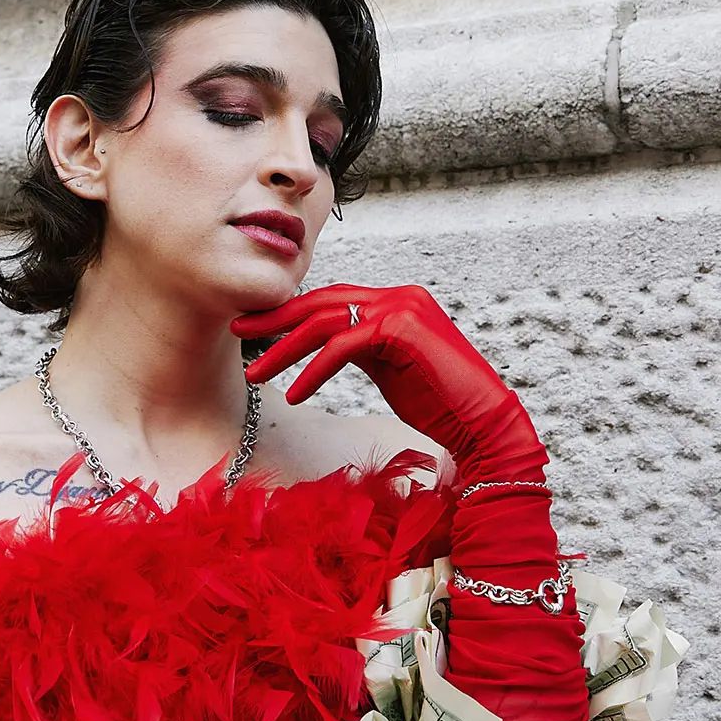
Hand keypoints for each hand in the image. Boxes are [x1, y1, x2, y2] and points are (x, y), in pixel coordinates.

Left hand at [234, 283, 545, 481]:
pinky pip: (342, 347)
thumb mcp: (389, 369)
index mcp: (395, 301)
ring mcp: (401, 309)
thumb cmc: (439, 405)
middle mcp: (399, 296)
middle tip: (237, 330)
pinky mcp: (401, 330)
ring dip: (283, 349)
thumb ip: (361, 349)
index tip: (255, 327)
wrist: (484, 424)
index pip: (332, 300)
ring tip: (253, 373)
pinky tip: (296, 393)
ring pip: (325, 322)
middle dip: (275, 318)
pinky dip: (314, 371)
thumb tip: (323, 348)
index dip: (290, 313)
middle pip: (322, 302)